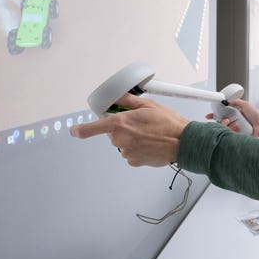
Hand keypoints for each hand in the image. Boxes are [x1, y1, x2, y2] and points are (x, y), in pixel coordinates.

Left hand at [70, 94, 188, 166]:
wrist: (183, 142)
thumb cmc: (169, 124)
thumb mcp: (149, 105)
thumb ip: (128, 101)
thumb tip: (119, 98)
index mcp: (120, 123)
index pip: (91, 128)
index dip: (81, 129)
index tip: (75, 130)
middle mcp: (120, 139)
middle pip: (113, 133)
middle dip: (123, 128)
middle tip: (140, 123)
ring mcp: (126, 152)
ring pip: (123, 143)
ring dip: (132, 138)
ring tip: (150, 134)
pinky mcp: (134, 161)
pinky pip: (131, 153)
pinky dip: (138, 148)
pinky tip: (150, 143)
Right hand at [206, 99, 258, 138]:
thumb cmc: (256, 115)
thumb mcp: (245, 104)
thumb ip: (235, 102)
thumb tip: (226, 101)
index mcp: (236, 113)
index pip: (223, 113)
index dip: (215, 115)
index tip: (209, 116)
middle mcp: (235, 120)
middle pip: (222, 120)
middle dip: (221, 120)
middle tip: (225, 120)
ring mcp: (236, 128)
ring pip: (225, 127)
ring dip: (226, 124)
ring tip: (232, 123)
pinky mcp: (237, 134)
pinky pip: (229, 133)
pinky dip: (231, 130)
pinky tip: (236, 128)